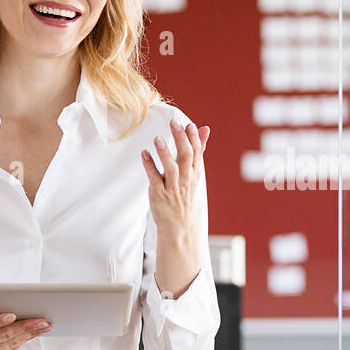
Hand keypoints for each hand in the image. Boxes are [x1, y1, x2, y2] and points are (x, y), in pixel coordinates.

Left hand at [142, 119, 209, 236]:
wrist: (178, 225)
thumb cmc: (184, 195)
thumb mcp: (194, 173)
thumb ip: (198, 149)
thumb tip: (205, 128)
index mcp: (194, 173)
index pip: (196, 152)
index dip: (193, 138)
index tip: (188, 124)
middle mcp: (185, 180)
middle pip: (186, 157)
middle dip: (181, 139)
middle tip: (174, 123)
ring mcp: (172, 187)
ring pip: (172, 169)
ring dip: (165, 153)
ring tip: (157, 139)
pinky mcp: (159, 194)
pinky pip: (154, 178)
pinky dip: (149, 166)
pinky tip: (144, 154)